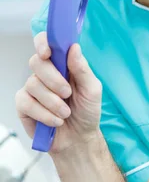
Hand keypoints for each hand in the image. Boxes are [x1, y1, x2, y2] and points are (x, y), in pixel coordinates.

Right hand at [16, 32, 101, 153]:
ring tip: (66, 113)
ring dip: (53, 102)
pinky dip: (44, 114)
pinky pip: (26, 102)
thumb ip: (82, 69)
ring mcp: (32, 89)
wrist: (79, 139)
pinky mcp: (24, 105)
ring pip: (33, 84)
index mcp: (61, 64)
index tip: (48, 52)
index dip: (43, 42)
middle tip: (68, 94)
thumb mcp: (92, 90)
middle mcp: (45, 73)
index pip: (46, 43)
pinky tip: (56, 121)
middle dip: (54, 79)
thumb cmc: (86, 111)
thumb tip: (74, 47)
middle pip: (37, 62)